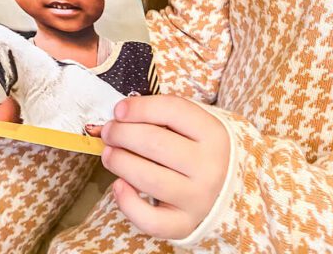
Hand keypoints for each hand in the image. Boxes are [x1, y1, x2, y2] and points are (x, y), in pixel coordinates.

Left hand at [100, 95, 229, 239]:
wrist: (224, 188)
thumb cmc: (196, 149)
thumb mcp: (191, 125)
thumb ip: (161, 116)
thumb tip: (120, 114)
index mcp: (213, 133)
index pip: (172, 111)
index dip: (140, 108)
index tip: (118, 110)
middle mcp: (209, 166)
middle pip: (155, 144)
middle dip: (123, 134)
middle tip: (108, 132)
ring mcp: (198, 198)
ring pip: (149, 179)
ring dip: (120, 162)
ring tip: (108, 154)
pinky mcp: (184, 225)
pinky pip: (151, 220)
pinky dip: (128, 203)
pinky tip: (118, 185)